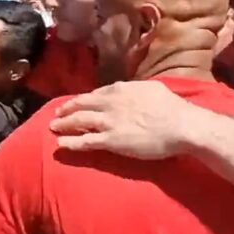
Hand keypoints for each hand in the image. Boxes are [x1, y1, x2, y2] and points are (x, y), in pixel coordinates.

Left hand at [50, 81, 196, 159]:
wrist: (180, 125)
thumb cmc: (172, 107)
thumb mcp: (151, 88)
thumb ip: (136, 89)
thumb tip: (130, 89)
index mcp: (120, 89)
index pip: (96, 93)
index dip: (84, 99)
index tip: (77, 103)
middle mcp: (109, 103)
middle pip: (81, 104)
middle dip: (67, 109)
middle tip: (57, 113)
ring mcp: (108, 122)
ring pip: (79, 121)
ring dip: (63, 124)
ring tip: (52, 127)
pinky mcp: (110, 140)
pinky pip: (85, 141)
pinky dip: (71, 142)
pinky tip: (61, 145)